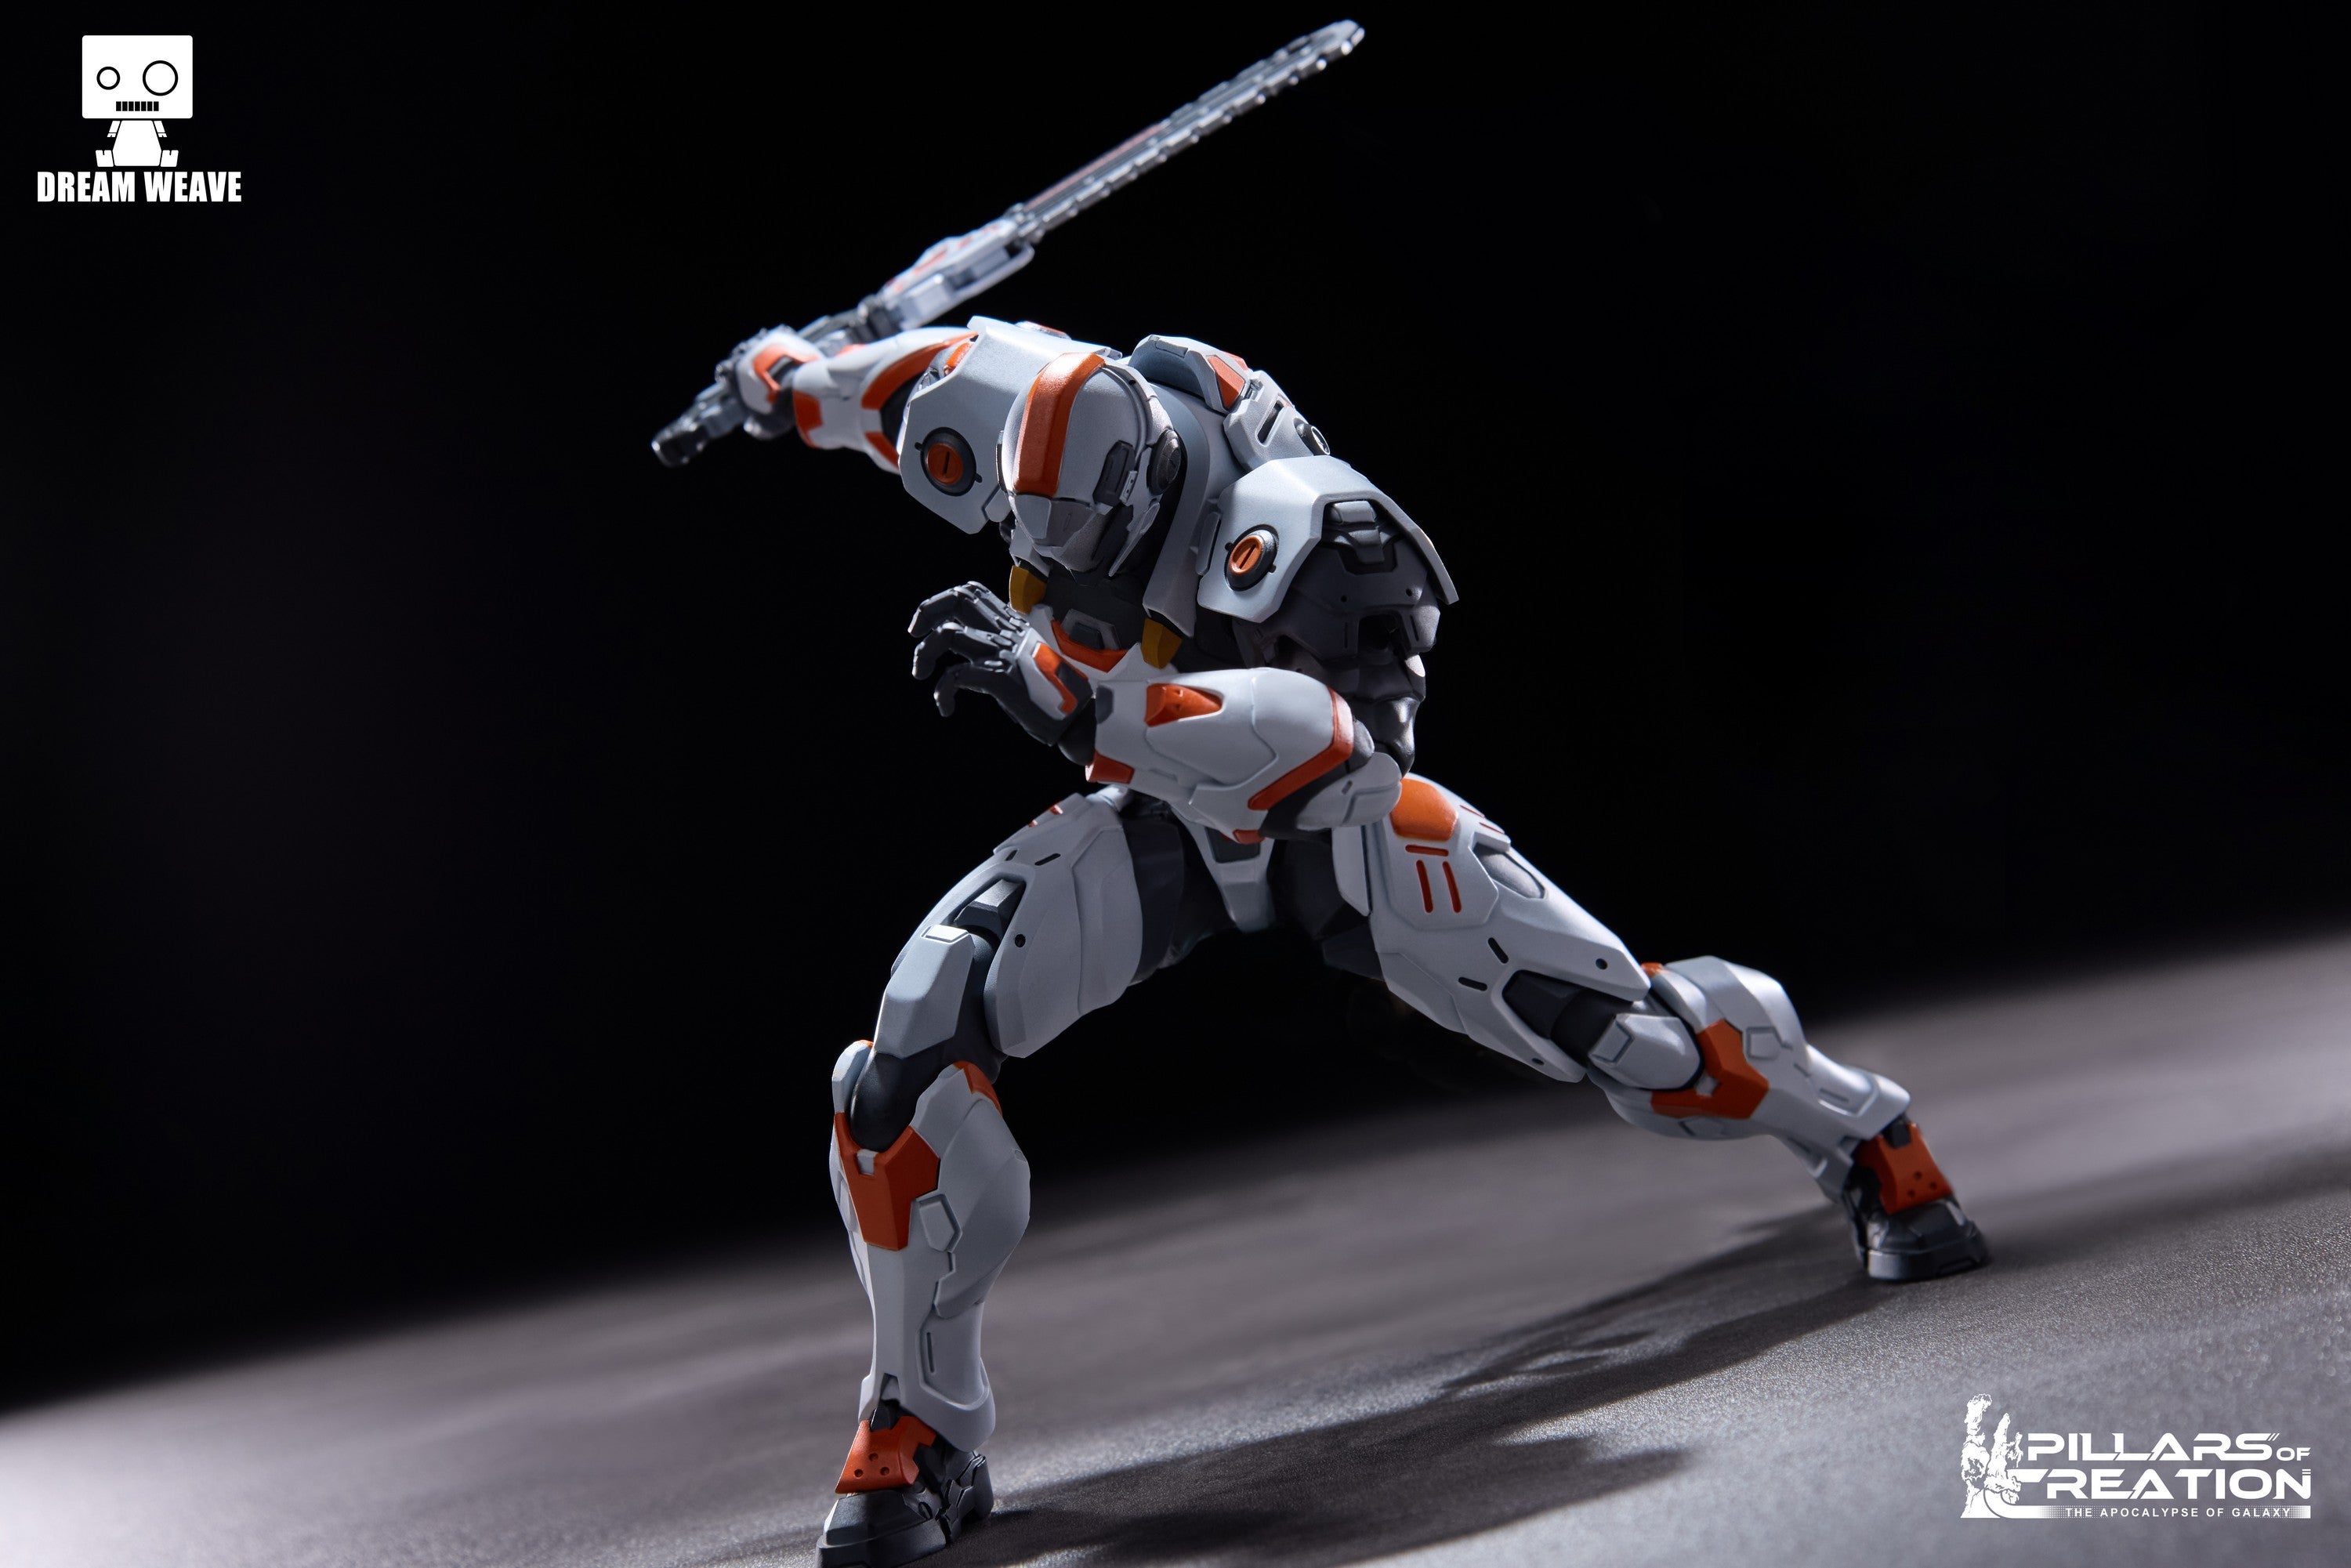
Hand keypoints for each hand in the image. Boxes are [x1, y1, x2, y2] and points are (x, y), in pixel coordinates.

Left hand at [908, 583, 1087, 746]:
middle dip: (927, 611)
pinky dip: (942, 691)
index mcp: (1013, 626)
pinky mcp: (1000, 677)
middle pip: (959, 599)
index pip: (973, 593)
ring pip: (948, 634)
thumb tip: (968, 663)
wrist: (1076, 717)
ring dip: (924, 654)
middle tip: (914, 635)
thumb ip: (999, 654)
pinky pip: (956, 676)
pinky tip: (946, 707)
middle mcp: (1007, 633)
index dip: (942, 601)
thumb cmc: (1052, 694)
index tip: (927, 624)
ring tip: (921, 675)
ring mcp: (1003, 653)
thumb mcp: (1024, 663)